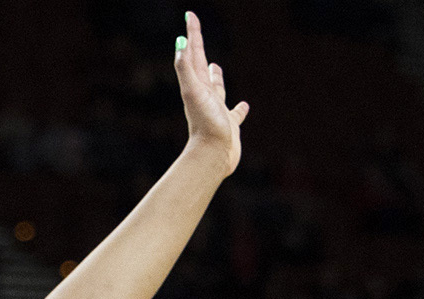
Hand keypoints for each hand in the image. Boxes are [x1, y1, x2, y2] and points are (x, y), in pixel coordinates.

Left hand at [175, 13, 247, 176]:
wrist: (212, 156)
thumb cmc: (204, 124)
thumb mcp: (193, 92)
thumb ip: (185, 69)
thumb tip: (179, 45)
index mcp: (196, 86)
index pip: (193, 54)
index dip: (192, 34)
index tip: (189, 15)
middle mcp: (204, 96)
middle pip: (200, 67)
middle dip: (198, 50)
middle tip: (195, 36)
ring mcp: (216, 110)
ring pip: (216, 89)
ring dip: (216, 77)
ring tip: (215, 67)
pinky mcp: (229, 125)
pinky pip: (235, 113)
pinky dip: (239, 108)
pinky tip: (244, 106)